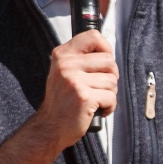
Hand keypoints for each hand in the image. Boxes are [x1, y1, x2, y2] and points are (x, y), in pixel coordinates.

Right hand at [34, 29, 117, 147]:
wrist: (50, 127)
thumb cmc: (62, 101)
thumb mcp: (64, 72)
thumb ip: (80, 59)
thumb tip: (107, 51)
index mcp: (63, 55)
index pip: (93, 36)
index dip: (106, 48)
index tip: (105, 62)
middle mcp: (67, 65)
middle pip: (109, 60)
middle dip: (112, 76)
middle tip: (101, 87)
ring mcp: (74, 81)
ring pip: (112, 81)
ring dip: (110, 93)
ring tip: (96, 100)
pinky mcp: (84, 97)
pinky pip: (111, 97)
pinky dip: (110, 106)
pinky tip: (98, 109)